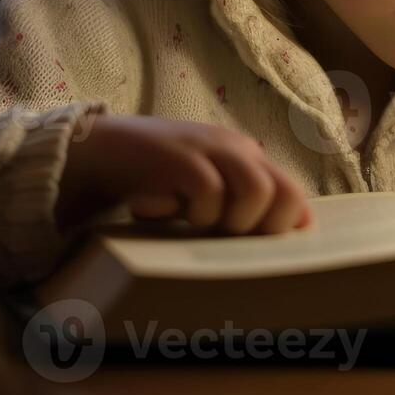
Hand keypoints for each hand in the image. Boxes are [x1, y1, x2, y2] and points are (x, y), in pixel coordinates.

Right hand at [55, 115, 312, 234]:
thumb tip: (287, 231)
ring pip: (257, 190)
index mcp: (247, 157)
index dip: (283, 228)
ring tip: (199, 223)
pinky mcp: (181, 157)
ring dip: (233, 221)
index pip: (293, 194)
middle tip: (227, 235)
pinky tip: (169, 210)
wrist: (100, 151)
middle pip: (288, 193)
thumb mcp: (205, 190)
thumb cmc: (156, 180)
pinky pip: (209, 192)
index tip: (255, 245)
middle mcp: (237, 148)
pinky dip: (196, 213)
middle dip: (266, 228)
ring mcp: (210, 149)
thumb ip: (239, 202)